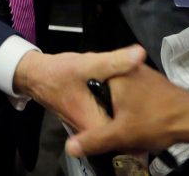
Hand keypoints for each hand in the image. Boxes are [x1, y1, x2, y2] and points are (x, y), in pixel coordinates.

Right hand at [14, 45, 145, 130]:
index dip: (143, 120)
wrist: (36, 75)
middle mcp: (94, 128)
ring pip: (118, 117)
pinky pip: (112, 110)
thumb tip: (139, 54)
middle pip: (124, 124)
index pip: (126, 133)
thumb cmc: (59, 73)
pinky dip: (120, 100)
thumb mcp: (88, 64)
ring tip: (142, 90)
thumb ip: (113, 62)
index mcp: (95, 123)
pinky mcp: (92, 112)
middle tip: (149, 93)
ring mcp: (92, 121)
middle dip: (137, 109)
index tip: (152, 104)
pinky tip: (128, 88)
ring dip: (130, 105)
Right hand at [66, 63, 188, 157]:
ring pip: (122, 99)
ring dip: (122, 116)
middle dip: (108, 115)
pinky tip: (140, 126)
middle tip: (113, 132)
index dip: (90, 108)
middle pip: (106, 95)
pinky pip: (136, 99)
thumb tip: (70, 147)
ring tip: (128, 131)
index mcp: (117, 74)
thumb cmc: (157, 120)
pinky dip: (135, 113)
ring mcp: (144, 75)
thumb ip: (94, 139)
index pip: (90, 88)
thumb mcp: (120, 134)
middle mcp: (130, 69)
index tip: (93, 123)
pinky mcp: (155, 85)